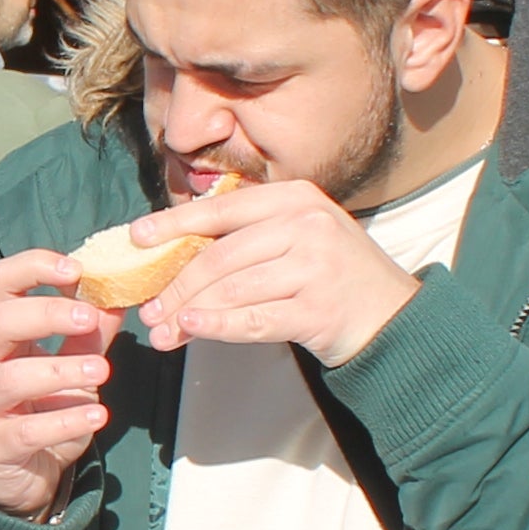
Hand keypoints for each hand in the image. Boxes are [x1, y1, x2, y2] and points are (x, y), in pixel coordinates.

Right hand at [0, 247, 115, 520]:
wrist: (19, 475)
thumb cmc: (40, 408)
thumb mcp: (68, 363)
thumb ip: (89, 331)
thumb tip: (119, 292)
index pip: (0, 282)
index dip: (34, 266)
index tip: (77, 269)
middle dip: (48, 314)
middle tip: (90, 318)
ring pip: (10, 379)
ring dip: (61, 371)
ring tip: (102, 371)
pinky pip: (27, 430)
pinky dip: (65, 421)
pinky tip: (97, 415)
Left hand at [135, 179, 420, 363]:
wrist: (392, 315)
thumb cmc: (332, 275)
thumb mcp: (298, 236)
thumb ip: (247, 236)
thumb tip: (173, 254)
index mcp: (295, 198)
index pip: (221, 209)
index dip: (173, 224)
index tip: (137, 238)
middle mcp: (307, 225)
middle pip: (220, 256)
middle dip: (176, 286)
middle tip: (148, 311)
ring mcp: (315, 266)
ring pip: (231, 290)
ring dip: (188, 313)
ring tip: (163, 332)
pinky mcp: (317, 309)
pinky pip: (253, 319)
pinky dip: (218, 326)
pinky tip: (192, 330)